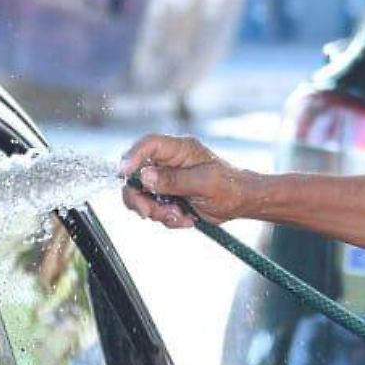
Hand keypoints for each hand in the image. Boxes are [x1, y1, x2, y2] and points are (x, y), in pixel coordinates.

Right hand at [117, 134, 262, 228]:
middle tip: (149, 213)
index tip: (123, 174)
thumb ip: (174, 180)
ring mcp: (166, 179)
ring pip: (142, 196)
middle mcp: (168, 162)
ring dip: (156, 212)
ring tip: (179, 216)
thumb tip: (145, 176)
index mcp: (179, 150)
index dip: (131, 157)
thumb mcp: (204, 183)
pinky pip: (154, 209)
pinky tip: (186, 219)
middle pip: (135, 175)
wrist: (241, 202)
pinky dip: (167, 219)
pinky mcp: (168, 196)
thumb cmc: (229, 186)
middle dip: (139, 197)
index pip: (148, 146)